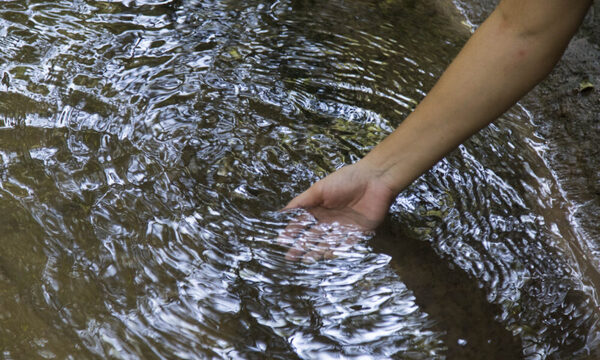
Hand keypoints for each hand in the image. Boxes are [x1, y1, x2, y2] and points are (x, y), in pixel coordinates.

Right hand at [278, 162, 396, 262]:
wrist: (375, 179)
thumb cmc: (346, 180)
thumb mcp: (319, 189)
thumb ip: (302, 201)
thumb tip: (282, 211)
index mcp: (319, 208)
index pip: (302, 223)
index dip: (291, 232)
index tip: (280, 241)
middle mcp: (330, 219)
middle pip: (313, 236)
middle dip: (301, 246)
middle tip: (291, 257)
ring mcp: (344, 227)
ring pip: (328, 242)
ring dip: (317, 251)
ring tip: (307, 260)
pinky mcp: (359, 232)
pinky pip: (347, 244)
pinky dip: (338, 250)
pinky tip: (328, 256)